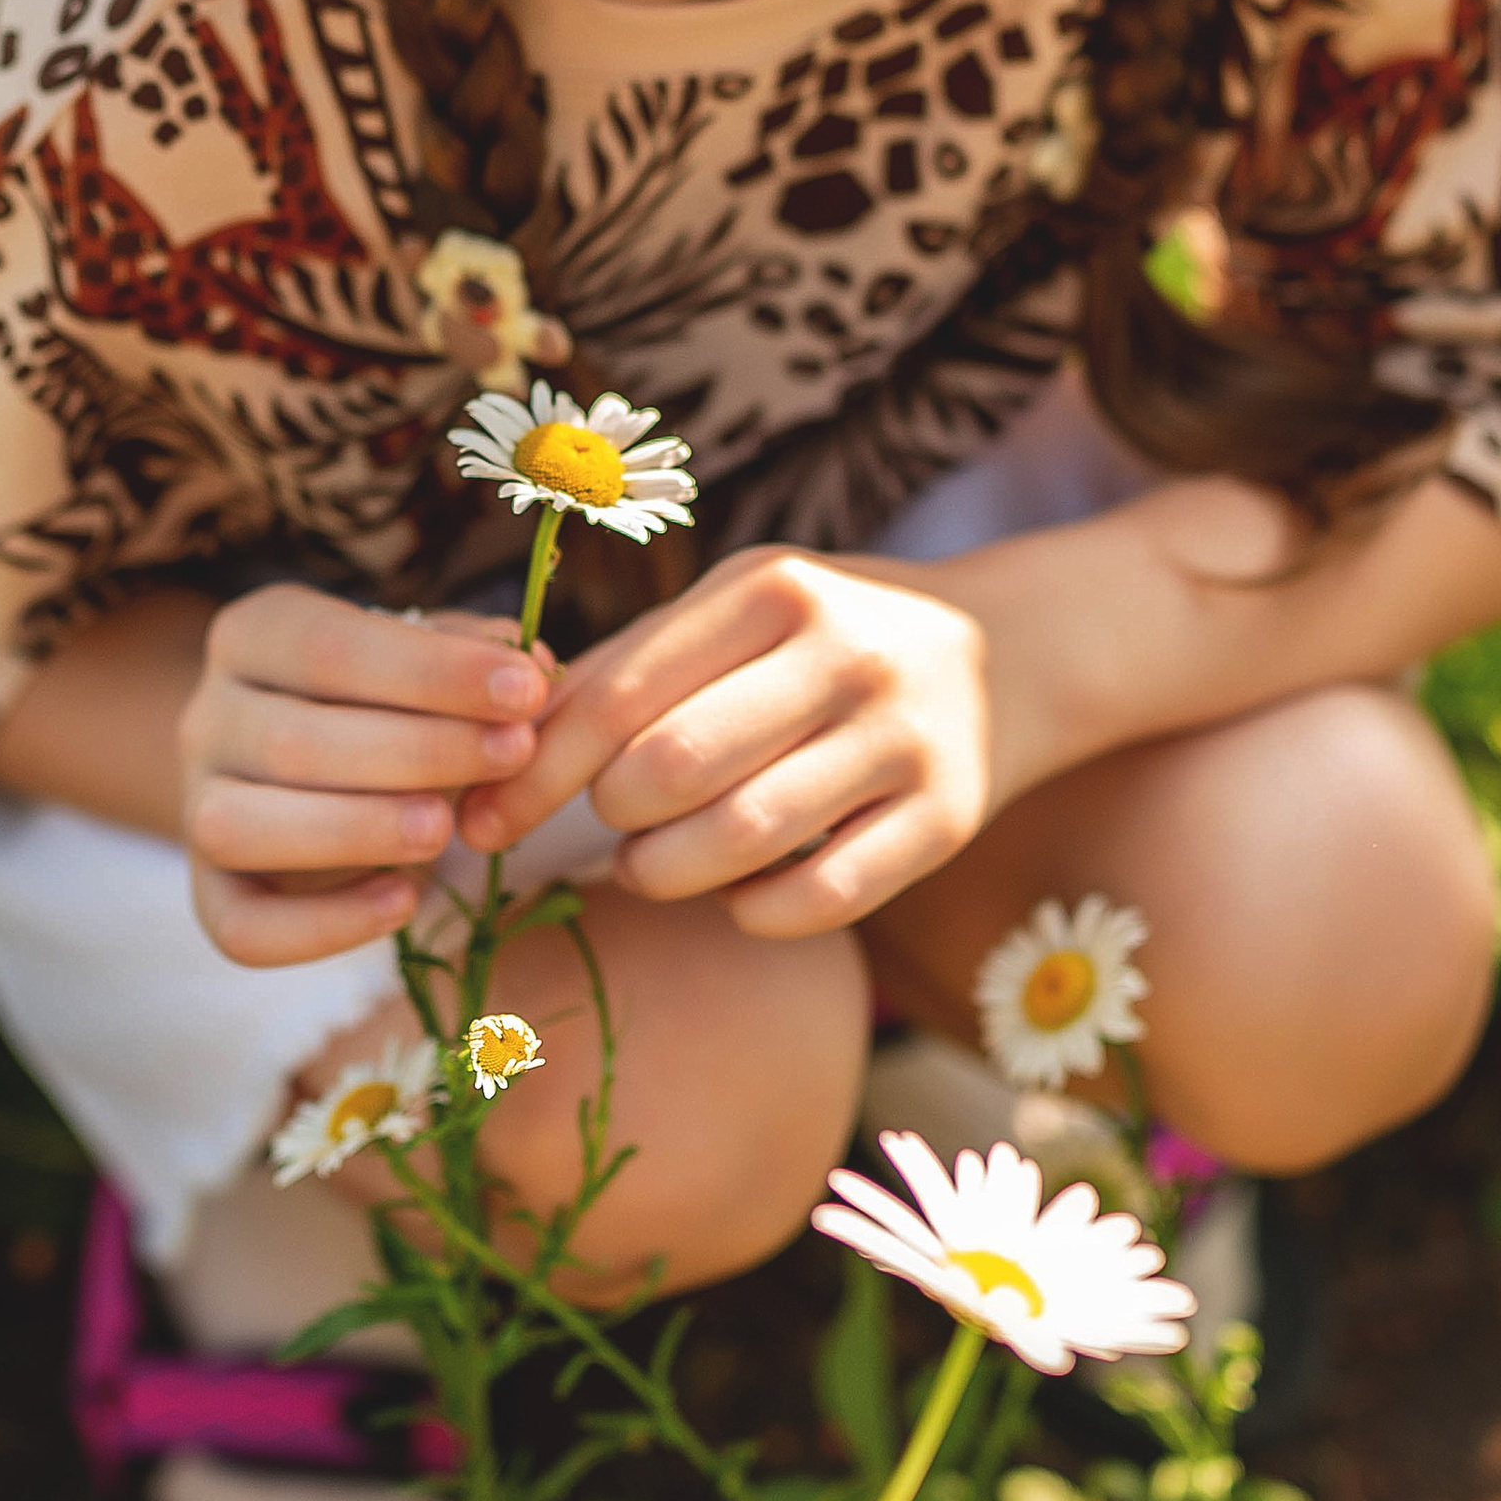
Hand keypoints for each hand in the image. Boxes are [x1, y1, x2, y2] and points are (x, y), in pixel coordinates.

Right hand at [179, 588, 552, 967]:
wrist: (296, 765)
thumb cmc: (377, 697)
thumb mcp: (417, 656)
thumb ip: (469, 653)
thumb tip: (529, 662)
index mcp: (254, 635)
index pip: (330, 645)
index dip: (431, 671)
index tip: (524, 689)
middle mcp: (208, 716)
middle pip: (292, 740)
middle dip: (418, 750)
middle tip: (514, 754)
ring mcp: (195, 806)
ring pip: (240, 828)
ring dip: (355, 830)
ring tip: (447, 831)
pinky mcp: (208, 892)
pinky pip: (240, 927)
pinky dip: (322, 925)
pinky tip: (403, 902)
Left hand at [460, 547, 999, 937]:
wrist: (1012, 653)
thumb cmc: (830, 638)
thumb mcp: (741, 611)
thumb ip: (631, 666)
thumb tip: (505, 743)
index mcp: (772, 588)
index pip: (619, 693)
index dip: (536, 771)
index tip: (488, 819)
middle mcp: (844, 654)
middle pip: (670, 771)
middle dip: (611, 820)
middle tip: (611, 828)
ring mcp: (903, 739)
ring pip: (738, 841)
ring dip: (665, 875)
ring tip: (652, 866)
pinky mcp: (945, 821)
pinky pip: (816, 899)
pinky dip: (751, 912)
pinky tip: (739, 891)